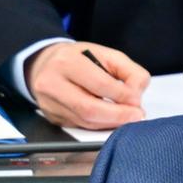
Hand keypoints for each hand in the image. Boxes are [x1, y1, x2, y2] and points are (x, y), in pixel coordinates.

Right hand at [26, 42, 150, 128]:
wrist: (45, 64)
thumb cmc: (79, 59)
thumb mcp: (106, 55)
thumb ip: (129, 72)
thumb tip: (136, 97)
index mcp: (66, 62)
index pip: (99, 84)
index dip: (122, 96)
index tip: (137, 102)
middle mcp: (52, 83)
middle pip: (89, 109)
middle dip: (117, 116)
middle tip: (135, 116)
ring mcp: (49, 104)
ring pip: (85, 122)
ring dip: (110, 123)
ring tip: (126, 118)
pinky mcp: (52, 118)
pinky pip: (80, 127)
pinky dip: (99, 126)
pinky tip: (110, 120)